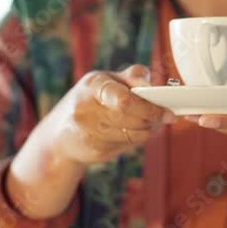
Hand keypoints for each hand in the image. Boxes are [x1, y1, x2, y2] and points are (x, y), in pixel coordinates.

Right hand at [8, 64, 172, 219]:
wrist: (60, 134)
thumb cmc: (90, 100)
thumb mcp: (106, 80)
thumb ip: (131, 77)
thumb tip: (151, 84)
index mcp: (92, 85)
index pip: (122, 99)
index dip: (148, 106)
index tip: (166, 110)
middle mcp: (86, 108)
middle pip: (133, 118)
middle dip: (154, 117)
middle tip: (166, 116)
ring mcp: (88, 132)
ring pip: (133, 134)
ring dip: (149, 129)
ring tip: (152, 122)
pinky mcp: (95, 151)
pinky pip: (127, 145)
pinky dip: (136, 139)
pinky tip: (134, 131)